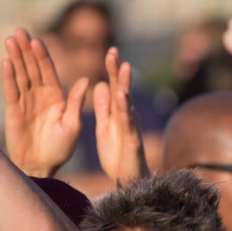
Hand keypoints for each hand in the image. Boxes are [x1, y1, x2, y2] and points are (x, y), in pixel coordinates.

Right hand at [2, 28, 87, 176]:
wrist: (42, 165)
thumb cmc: (61, 147)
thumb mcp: (73, 125)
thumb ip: (77, 103)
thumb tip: (87, 80)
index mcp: (58, 97)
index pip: (49, 72)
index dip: (43, 56)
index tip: (38, 40)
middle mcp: (41, 96)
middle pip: (32, 68)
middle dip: (26, 50)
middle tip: (20, 30)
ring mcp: (26, 102)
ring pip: (20, 75)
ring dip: (15, 58)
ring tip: (10, 40)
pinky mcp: (14, 111)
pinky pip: (11, 91)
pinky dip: (9, 77)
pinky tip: (6, 63)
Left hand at [94, 47, 148, 183]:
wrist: (128, 179)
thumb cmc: (117, 153)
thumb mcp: (105, 126)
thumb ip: (103, 106)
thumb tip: (99, 84)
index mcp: (118, 112)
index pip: (114, 87)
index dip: (112, 70)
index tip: (109, 52)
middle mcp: (127, 116)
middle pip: (121, 89)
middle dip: (118, 70)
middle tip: (113, 51)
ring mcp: (131, 126)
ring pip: (127, 102)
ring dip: (125, 84)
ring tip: (123, 66)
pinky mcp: (131, 138)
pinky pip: (126, 121)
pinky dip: (124, 107)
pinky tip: (121, 95)